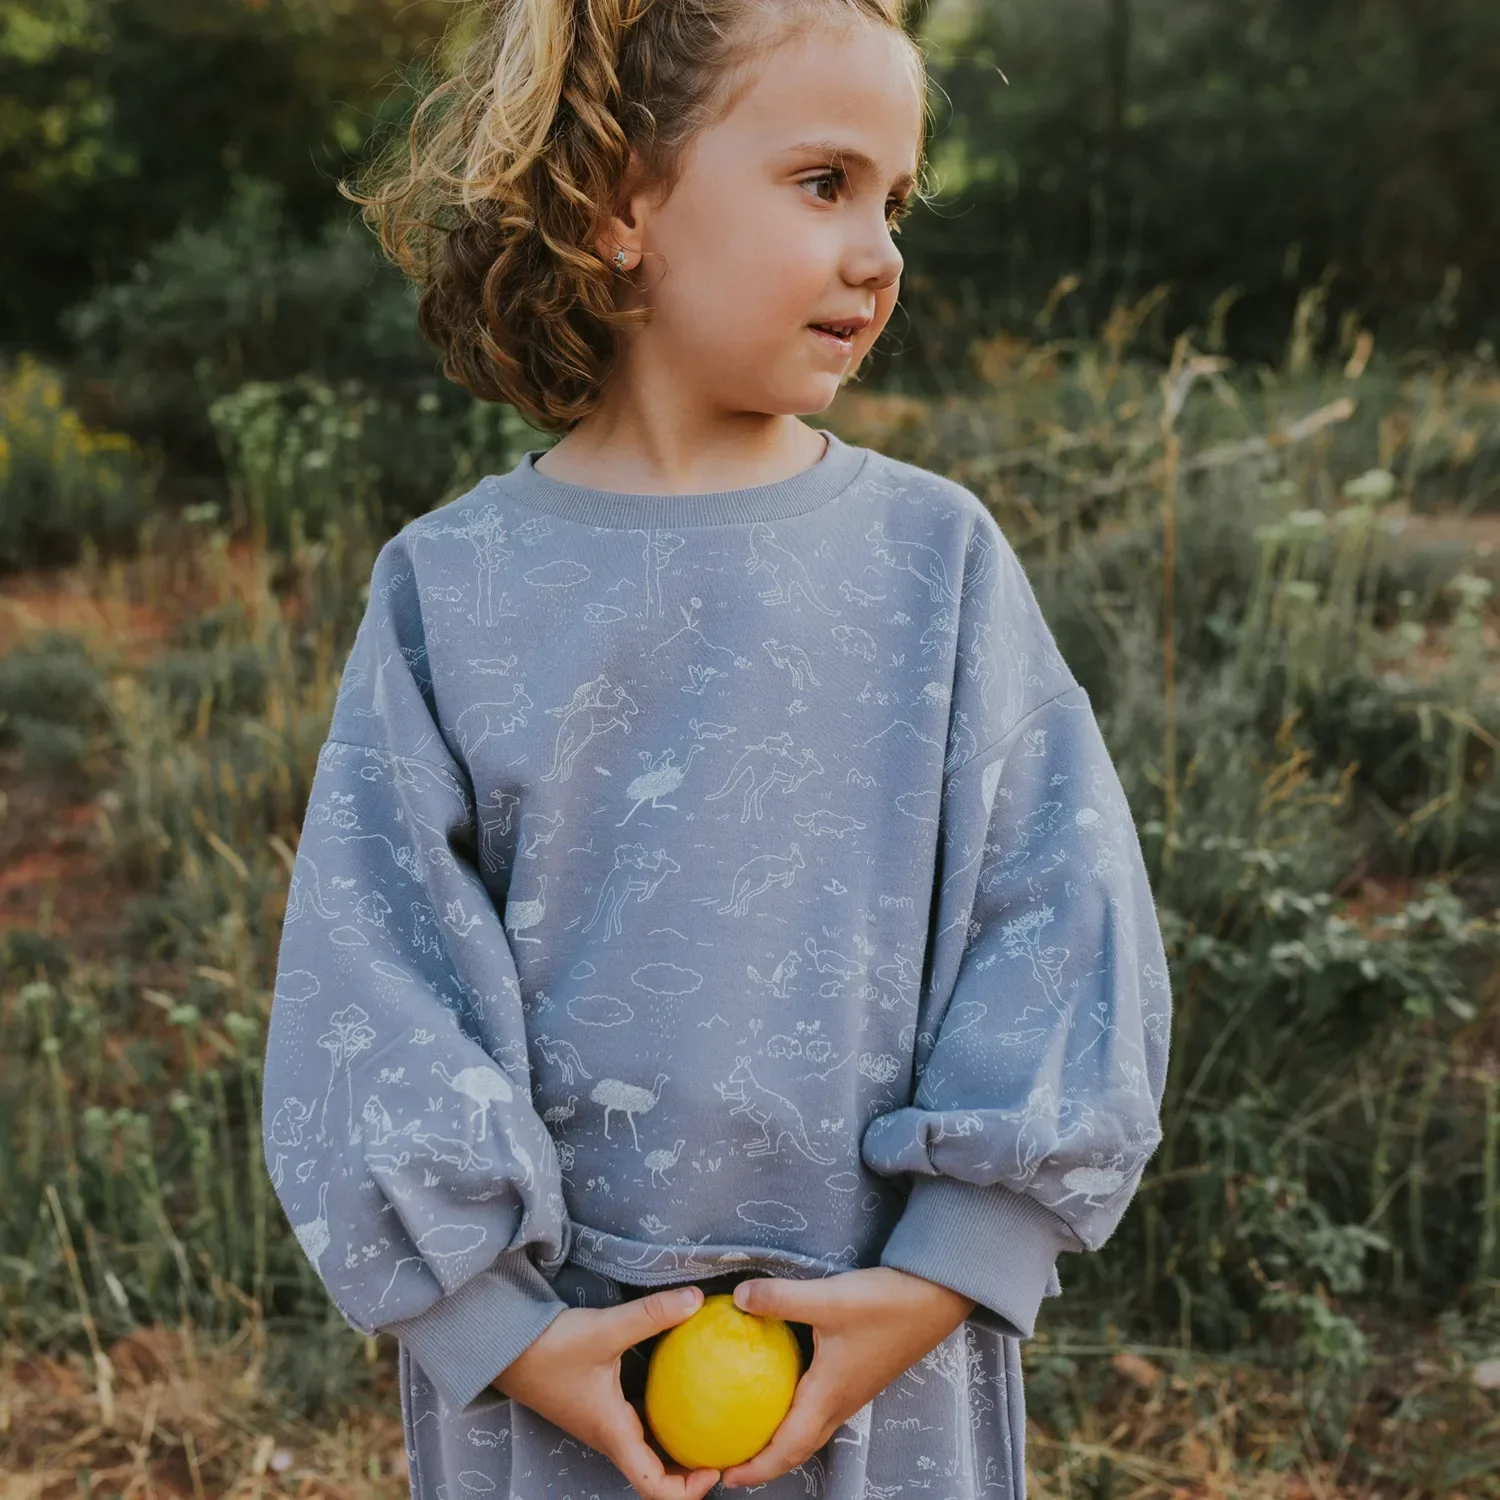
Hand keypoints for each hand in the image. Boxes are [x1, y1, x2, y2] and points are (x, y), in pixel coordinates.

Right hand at [493, 1284, 720, 1499]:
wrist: (505, 1344)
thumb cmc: (550, 1347)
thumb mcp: (606, 1329)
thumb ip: (652, 1314)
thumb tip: (696, 1299)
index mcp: (613, 1433)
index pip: (652, 1486)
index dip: (687, 1491)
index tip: (715, 1469)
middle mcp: (609, 1435)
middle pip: (654, 1474)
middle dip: (689, 1472)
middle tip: (721, 1447)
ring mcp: (601, 1421)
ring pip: (645, 1449)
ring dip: (675, 1447)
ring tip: (708, 1420)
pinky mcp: (597, 1404)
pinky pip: (636, 1423)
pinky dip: (660, 1418)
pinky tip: (678, 1390)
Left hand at [719, 1267, 976, 1488]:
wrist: (934, 1299)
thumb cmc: (886, 1305)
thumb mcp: (828, 1299)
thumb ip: (781, 1299)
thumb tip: (739, 1297)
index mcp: (829, 1396)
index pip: (788, 1448)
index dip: (757, 1468)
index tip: (726, 1476)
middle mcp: (840, 1402)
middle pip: (797, 1448)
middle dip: (764, 1462)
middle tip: (731, 1459)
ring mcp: (851, 1390)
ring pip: (810, 1428)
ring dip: (781, 1439)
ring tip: (750, 1428)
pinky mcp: (857, 1374)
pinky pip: (819, 1406)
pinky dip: (794, 1411)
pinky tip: (778, 1384)